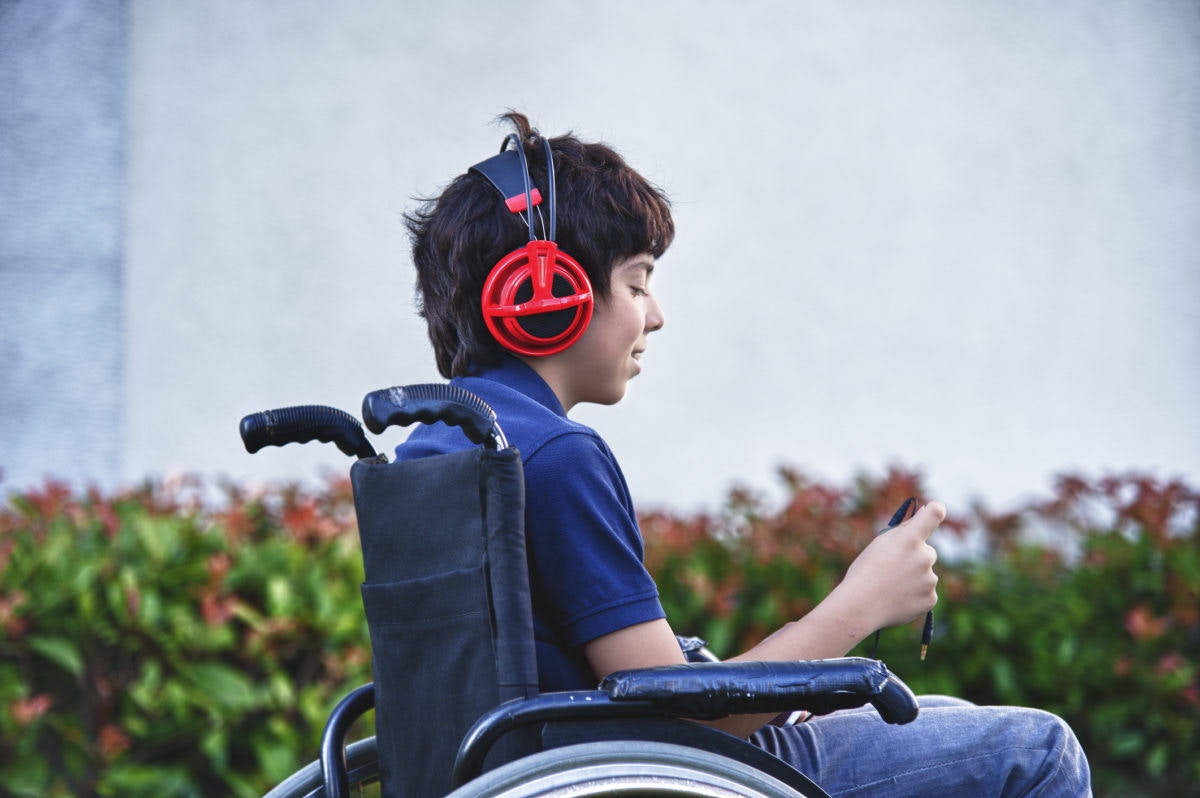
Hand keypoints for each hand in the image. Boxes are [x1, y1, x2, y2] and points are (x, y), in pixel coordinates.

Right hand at [837, 500, 943, 631]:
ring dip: (914, 578)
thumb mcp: (879, 544)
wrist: (859, 606)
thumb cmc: (864, 572)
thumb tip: (921, 517)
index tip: (935, 509)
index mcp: (909, 538)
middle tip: (893, 569)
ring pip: (926, 574)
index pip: (933, 514)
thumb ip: (902, 531)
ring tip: (891, 587)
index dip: (935, 510)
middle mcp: (924, 556)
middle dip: (915, 557)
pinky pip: (926, 593)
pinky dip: (915, 595)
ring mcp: (929, 579)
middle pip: (928, 552)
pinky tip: (897, 598)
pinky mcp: (930, 599)